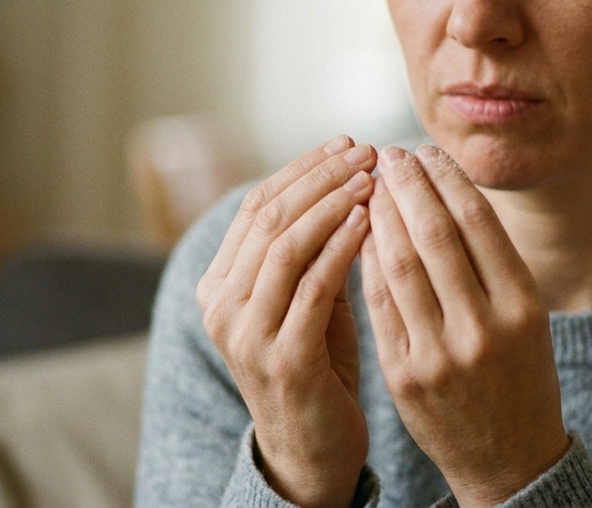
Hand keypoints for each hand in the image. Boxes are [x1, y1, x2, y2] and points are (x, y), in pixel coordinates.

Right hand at [196, 135, 375, 507]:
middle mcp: (221, 306)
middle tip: (366, 149)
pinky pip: (312, 287)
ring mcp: (245, 335)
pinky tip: (370, 222)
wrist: (313, 450)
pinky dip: (341, 247)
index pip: (257, 206)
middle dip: (321, 176)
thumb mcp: (308, 299)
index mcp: (219, 285)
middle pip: (268, 217)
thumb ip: (314, 250)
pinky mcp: (281, 359)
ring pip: (285, 245)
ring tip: (372, 176)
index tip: (347, 142)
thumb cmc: (318, 366)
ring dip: (332, 203)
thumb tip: (348, 179)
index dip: (303, 168)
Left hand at [361, 145, 568, 507]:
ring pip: (401, 264)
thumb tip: (445, 189)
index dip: (446, 180)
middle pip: (436, 235)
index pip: (478, 223)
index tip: (424, 152)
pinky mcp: (404, 374)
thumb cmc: (517, 375)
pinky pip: (379, 301)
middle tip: (388, 155)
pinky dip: (367, 259)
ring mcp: (441, 353)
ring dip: (381, 216)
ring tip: (369, 186)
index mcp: (523, 306)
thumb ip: (493, 263)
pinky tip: (359, 232)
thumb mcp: (527, 318)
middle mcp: (484, 327)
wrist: (508, 459)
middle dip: (408, 186)